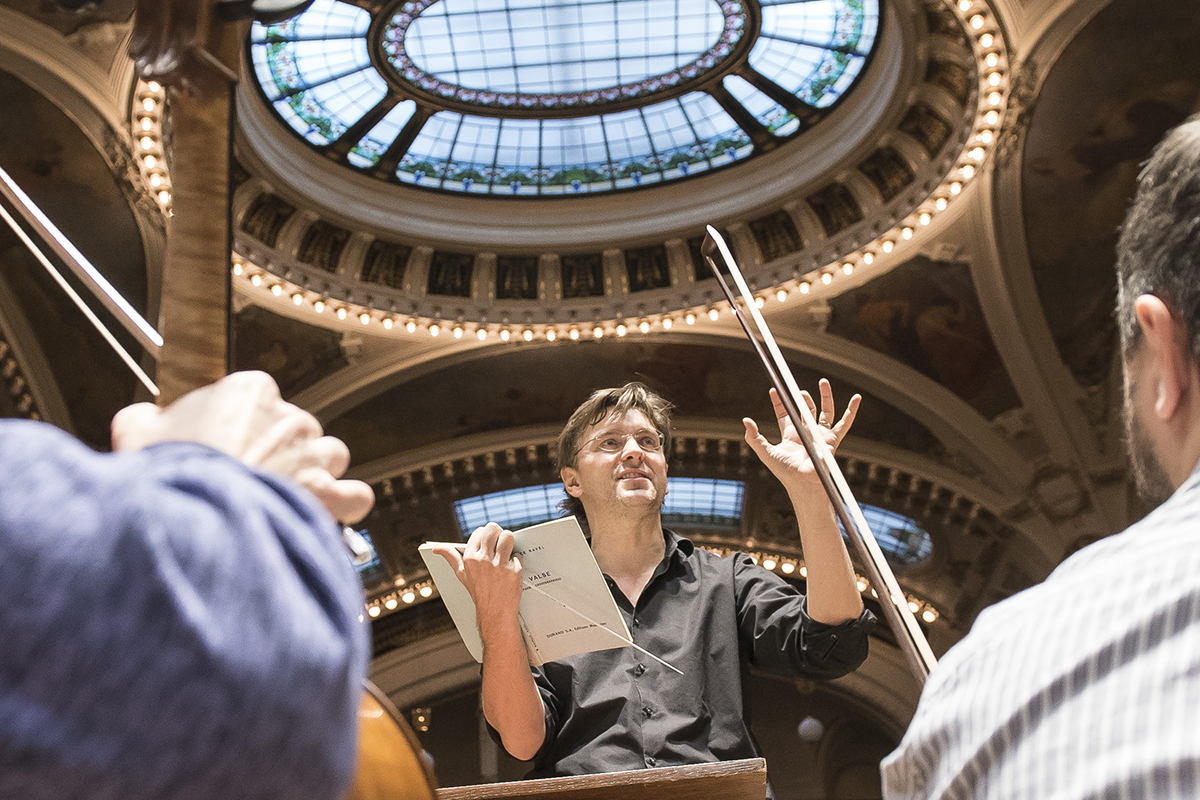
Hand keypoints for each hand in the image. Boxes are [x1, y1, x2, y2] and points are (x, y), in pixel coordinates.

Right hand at [110, 371, 373, 523]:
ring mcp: (312, 453)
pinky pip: (356, 495)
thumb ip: (145, 418)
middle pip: (297, 429)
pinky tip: (331, 514)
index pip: (258, 398)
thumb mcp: (134, 433)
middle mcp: (289, 416)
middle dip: (281, 452)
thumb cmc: (166, 475)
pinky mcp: (330, 493)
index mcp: (249, 391)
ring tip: (288, 497)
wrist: (190, 519)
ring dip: (316, 474)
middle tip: (252, 478)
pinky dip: (346, 505)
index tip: (230, 444)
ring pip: (331, 455)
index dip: (244, 425)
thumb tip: (143, 418)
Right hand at [430, 522, 523, 635]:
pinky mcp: (514, 570)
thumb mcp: (462, 575)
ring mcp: (498, 565)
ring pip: (508, 536)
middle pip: (493, 528)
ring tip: (506, 553)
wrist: (494, 613)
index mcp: (470, 558)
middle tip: (500, 543)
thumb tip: (436, 548)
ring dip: (509, 543)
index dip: (487, 535)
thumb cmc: (479, 593)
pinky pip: (518, 555)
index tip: (489, 543)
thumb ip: (451, 558)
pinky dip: (517, 561)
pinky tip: (511, 570)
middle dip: (499, 533)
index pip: (480, 531)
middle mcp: (483, 560)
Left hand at [742, 380, 860, 494]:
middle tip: (796, 389)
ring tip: (823, 381)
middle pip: (805, 410)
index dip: (779, 402)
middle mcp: (806, 433)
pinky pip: (845, 422)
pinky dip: (852, 410)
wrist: (804, 483)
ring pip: (825, 411)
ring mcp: (820, 435)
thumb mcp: (765, 453)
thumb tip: (745, 420)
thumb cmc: (785, 472)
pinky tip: (857, 398)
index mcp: (790, 435)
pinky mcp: (832, 439)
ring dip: (825, 396)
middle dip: (801, 398)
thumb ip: (754, 437)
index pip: (784, 414)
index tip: (774, 390)